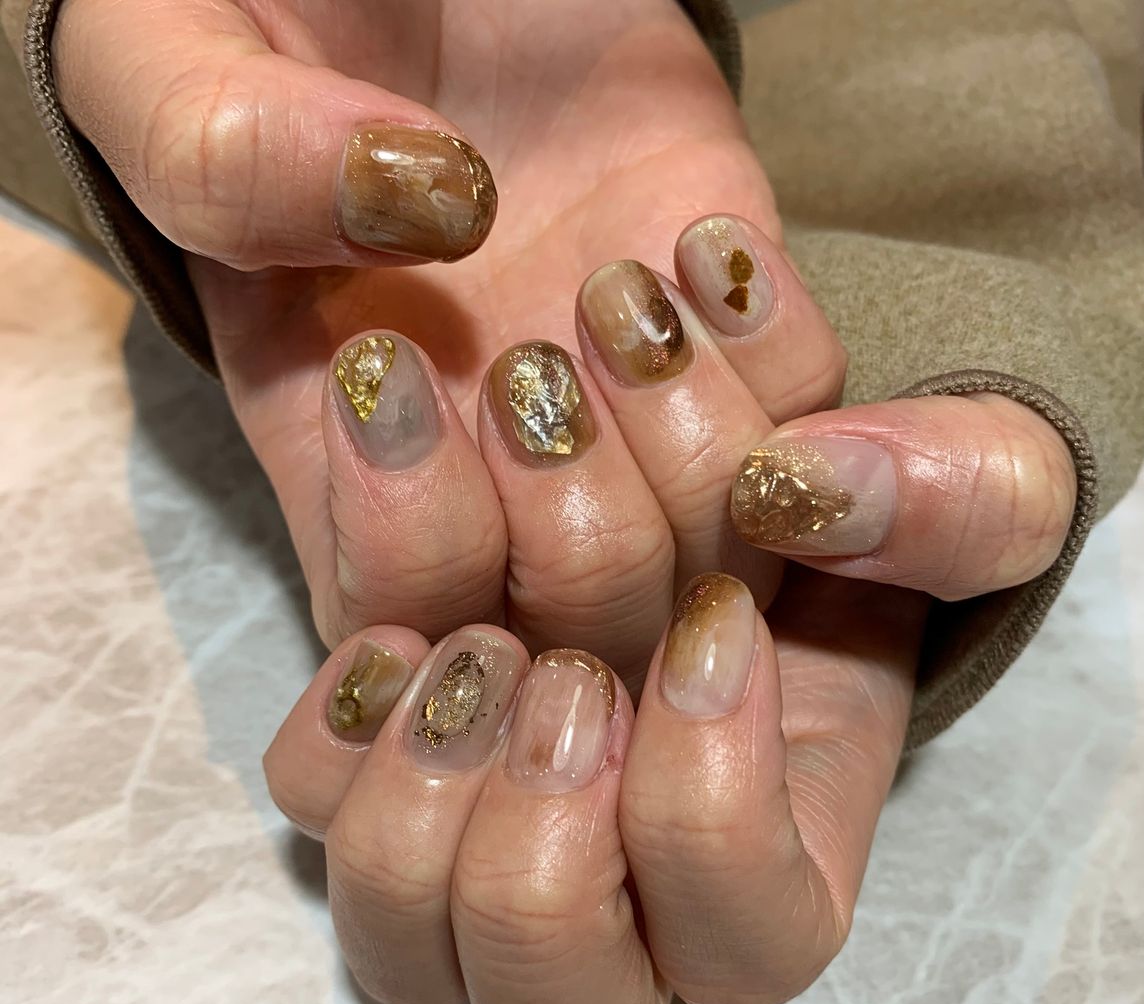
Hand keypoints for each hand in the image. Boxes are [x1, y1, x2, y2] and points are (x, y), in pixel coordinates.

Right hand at [51, 0, 845, 687]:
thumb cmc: (284, 13)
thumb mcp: (170, 55)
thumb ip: (218, 151)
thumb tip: (410, 205)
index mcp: (342, 457)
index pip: (402, 619)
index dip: (421, 541)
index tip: (396, 359)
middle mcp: (498, 481)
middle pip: (586, 632)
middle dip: (580, 515)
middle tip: (538, 347)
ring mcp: (630, 427)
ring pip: (717, 564)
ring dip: (685, 438)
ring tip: (621, 287)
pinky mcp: (731, 351)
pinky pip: (805, 436)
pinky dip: (776, 360)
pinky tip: (704, 254)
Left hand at [262, 388, 1075, 1003]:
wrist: (597, 367)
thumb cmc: (783, 446)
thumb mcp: (936, 459)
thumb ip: (961, 492)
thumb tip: (814, 488)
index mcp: (775, 826)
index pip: (747, 945)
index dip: (712, 814)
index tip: (713, 626)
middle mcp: (613, 862)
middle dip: (547, 840)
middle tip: (560, 670)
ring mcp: (474, 817)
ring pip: (402, 939)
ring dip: (433, 783)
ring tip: (466, 644)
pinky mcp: (370, 739)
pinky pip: (311, 805)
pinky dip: (345, 727)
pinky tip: (387, 640)